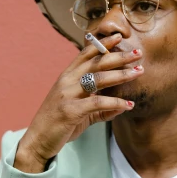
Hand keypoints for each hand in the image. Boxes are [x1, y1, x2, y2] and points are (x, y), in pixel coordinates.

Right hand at [14, 33, 142, 169]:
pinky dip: (115, 103)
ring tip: (138, 72)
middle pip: (96, 63)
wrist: (38, 140)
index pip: (86, 54)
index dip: (103, 44)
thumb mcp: (81, 112)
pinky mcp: (70, 110)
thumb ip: (100, 108)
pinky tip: (128, 105)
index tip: (119, 36)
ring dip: (121, 74)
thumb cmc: (59, 124)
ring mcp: (68, 94)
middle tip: (138, 53)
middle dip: (119, 56)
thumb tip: (122, 106)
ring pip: (99, 78)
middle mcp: (67, 81)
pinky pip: (97, 102)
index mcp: (67, 76)